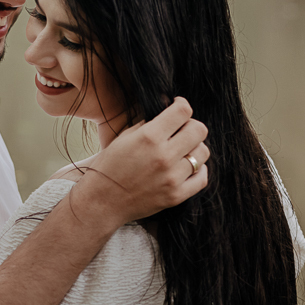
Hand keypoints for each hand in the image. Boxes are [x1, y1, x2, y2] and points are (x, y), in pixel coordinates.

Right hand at [83, 97, 209, 224]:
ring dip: (194, 148)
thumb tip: (168, 112)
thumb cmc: (109, 166)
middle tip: (182, 129)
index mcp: (149, 137)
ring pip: (203, 153)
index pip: (183, 111)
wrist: (102, 200)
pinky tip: (187, 166)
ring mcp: (172, 177)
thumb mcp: (124, 137)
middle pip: (199, 130)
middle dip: (191, 125)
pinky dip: (198, 169)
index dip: (182, 104)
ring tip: (182, 150)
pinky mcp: (176, 195)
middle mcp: (164, 156)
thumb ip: (148, 124)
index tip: (178, 106)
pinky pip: (202, 177)